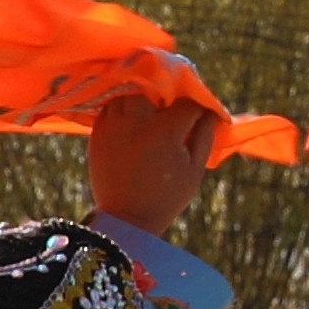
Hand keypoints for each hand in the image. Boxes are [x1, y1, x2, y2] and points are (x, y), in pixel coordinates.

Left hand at [87, 85, 226, 235]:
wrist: (126, 219)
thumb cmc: (167, 196)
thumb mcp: (194, 169)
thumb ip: (204, 135)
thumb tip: (211, 112)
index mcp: (165, 131)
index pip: (187, 103)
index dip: (199, 108)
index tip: (203, 116)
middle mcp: (136, 122)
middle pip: (154, 90)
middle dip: (166, 97)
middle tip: (172, 111)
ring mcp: (113, 126)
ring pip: (128, 94)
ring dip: (142, 99)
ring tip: (150, 115)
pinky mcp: (97, 134)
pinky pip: (110, 108)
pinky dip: (122, 110)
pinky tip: (132, 123)